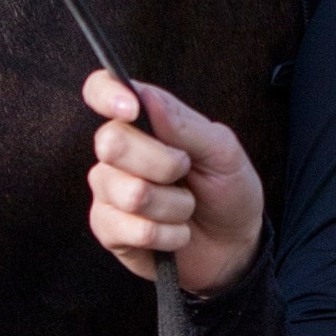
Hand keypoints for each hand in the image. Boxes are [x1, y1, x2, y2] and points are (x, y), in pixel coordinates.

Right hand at [83, 69, 264, 297]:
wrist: (234, 246)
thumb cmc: (228, 189)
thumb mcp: (223, 152)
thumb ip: (185, 125)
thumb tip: (145, 97)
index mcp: (143, 120)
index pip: (100, 89)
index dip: (107, 94)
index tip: (131, 109)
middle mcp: (117, 152)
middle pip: (111, 142)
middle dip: (163, 163)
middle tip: (186, 172)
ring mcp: (109, 191)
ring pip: (129, 192)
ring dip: (174, 206)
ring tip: (185, 208)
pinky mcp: (109, 230)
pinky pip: (132, 229)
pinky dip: (168, 234)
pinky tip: (176, 234)